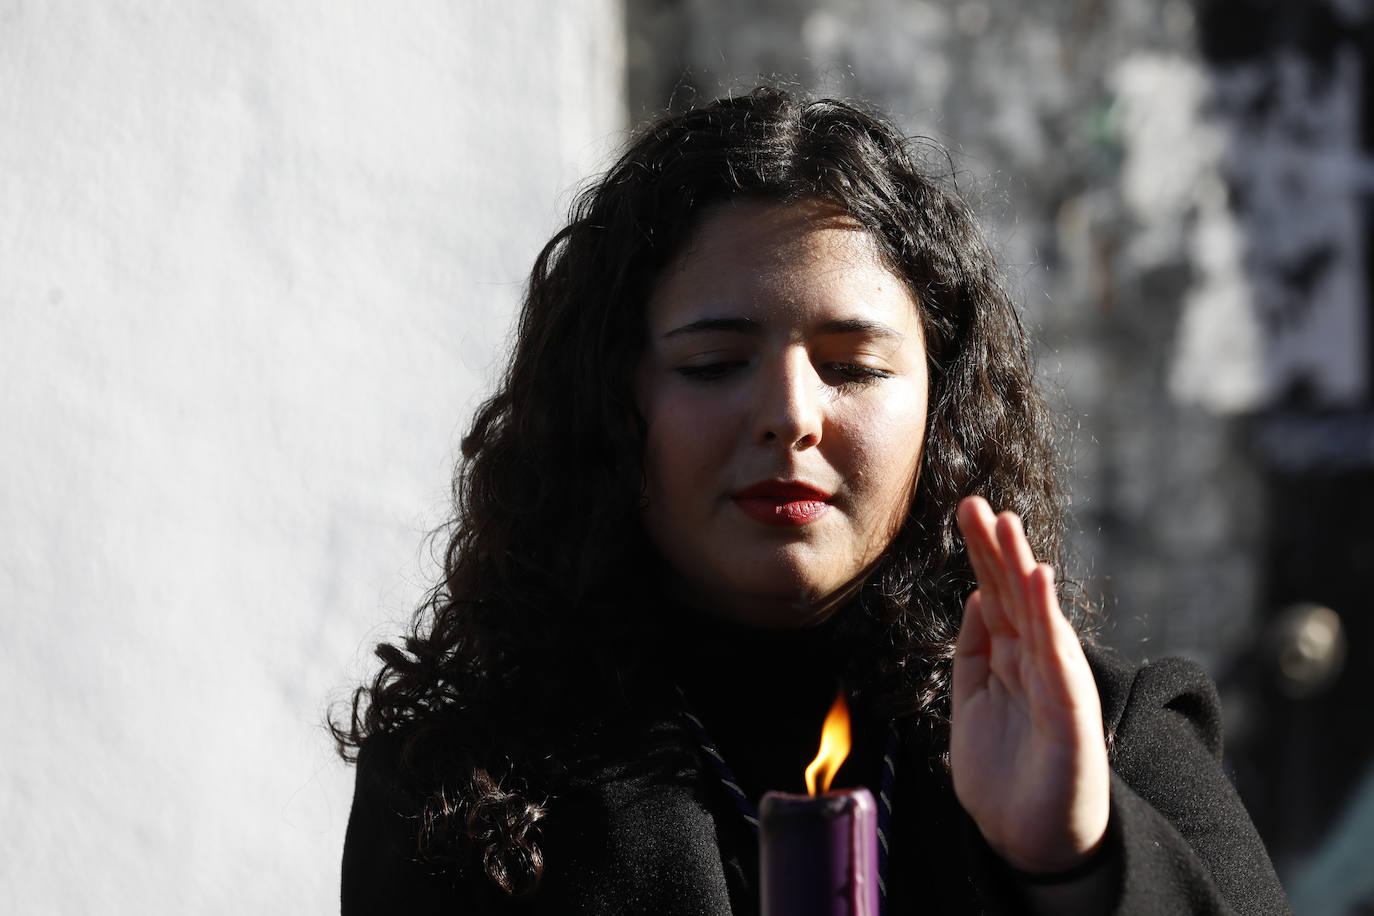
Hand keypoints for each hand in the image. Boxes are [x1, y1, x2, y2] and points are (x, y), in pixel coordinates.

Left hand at [950, 496, 1108, 873]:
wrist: (1029, 842)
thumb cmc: (1003, 775)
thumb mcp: (972, 701)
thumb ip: (973, 650)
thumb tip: (974, 596)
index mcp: (1010, 660)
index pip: (994, 595)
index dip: (981, 555)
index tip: (964, 512)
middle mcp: (1036, 663)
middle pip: (1013, 595)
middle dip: (996, 548)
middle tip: (976, 502)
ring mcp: (1055, 683)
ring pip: (1036, 615)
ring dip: (1021, 567)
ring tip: (1008, 523)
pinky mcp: (1069, 711)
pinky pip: (1056, 656)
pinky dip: (1047, 617)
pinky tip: (1039, 580)